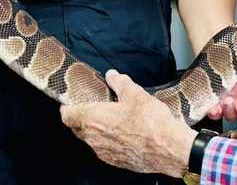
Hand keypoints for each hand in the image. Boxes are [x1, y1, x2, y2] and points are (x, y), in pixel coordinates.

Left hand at [61, 70, 196, 177]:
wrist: (169, 148)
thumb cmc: (151, 122)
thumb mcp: (136, 94)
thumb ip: (120, 83)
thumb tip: (113, 75)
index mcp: (93, 119)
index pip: (67, 115)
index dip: (67, 107)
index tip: (72, 102)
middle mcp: (94, 139)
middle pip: (76, 129)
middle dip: (80, 119)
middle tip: (92, 108)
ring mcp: (104, 153)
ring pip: (91, 141)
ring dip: (95, 131)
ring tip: (111, 120)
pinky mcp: (116, 162)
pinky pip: (104, 151)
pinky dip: (108, 142)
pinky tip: (123, 134)